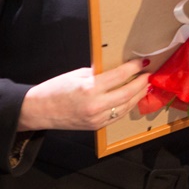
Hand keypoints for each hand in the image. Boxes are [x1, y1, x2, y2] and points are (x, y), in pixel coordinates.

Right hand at [18, 56, 149, 131]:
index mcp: (89, 88)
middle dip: (141, 83)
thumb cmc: (55, 89)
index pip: (119, 76)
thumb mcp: (77, 74)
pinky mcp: (96, 126)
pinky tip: (132, 99)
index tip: (143, 62)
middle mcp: (95, 105)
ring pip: (125, 107)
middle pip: (127, 94)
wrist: (39, 111)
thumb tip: (116, 70)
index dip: (134, 68)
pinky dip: (127, 106)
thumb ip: (98, 73)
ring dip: (137, 96)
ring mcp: (97, 118)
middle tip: (148, 74)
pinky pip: (117, 116)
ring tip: (145, 86)